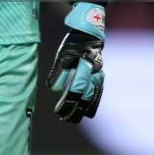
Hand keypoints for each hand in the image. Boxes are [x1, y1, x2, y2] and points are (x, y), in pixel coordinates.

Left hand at [46, 2, 104, 122]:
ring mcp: (100, 75)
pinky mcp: (100, 77)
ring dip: (83, 109)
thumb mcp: (63, 53)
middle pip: (85, 96)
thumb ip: (58, 71)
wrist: (90, 34)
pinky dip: (92, 104)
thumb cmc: (74, 43)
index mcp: (85, 64)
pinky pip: (98, 94)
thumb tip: (52, 89)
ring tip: (73, 120)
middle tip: (62, 119)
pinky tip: (87, 113)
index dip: (67, 101)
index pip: (76, 88)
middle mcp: (95, 72)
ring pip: (93, 97)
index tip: (58, 111)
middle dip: (74, 109)